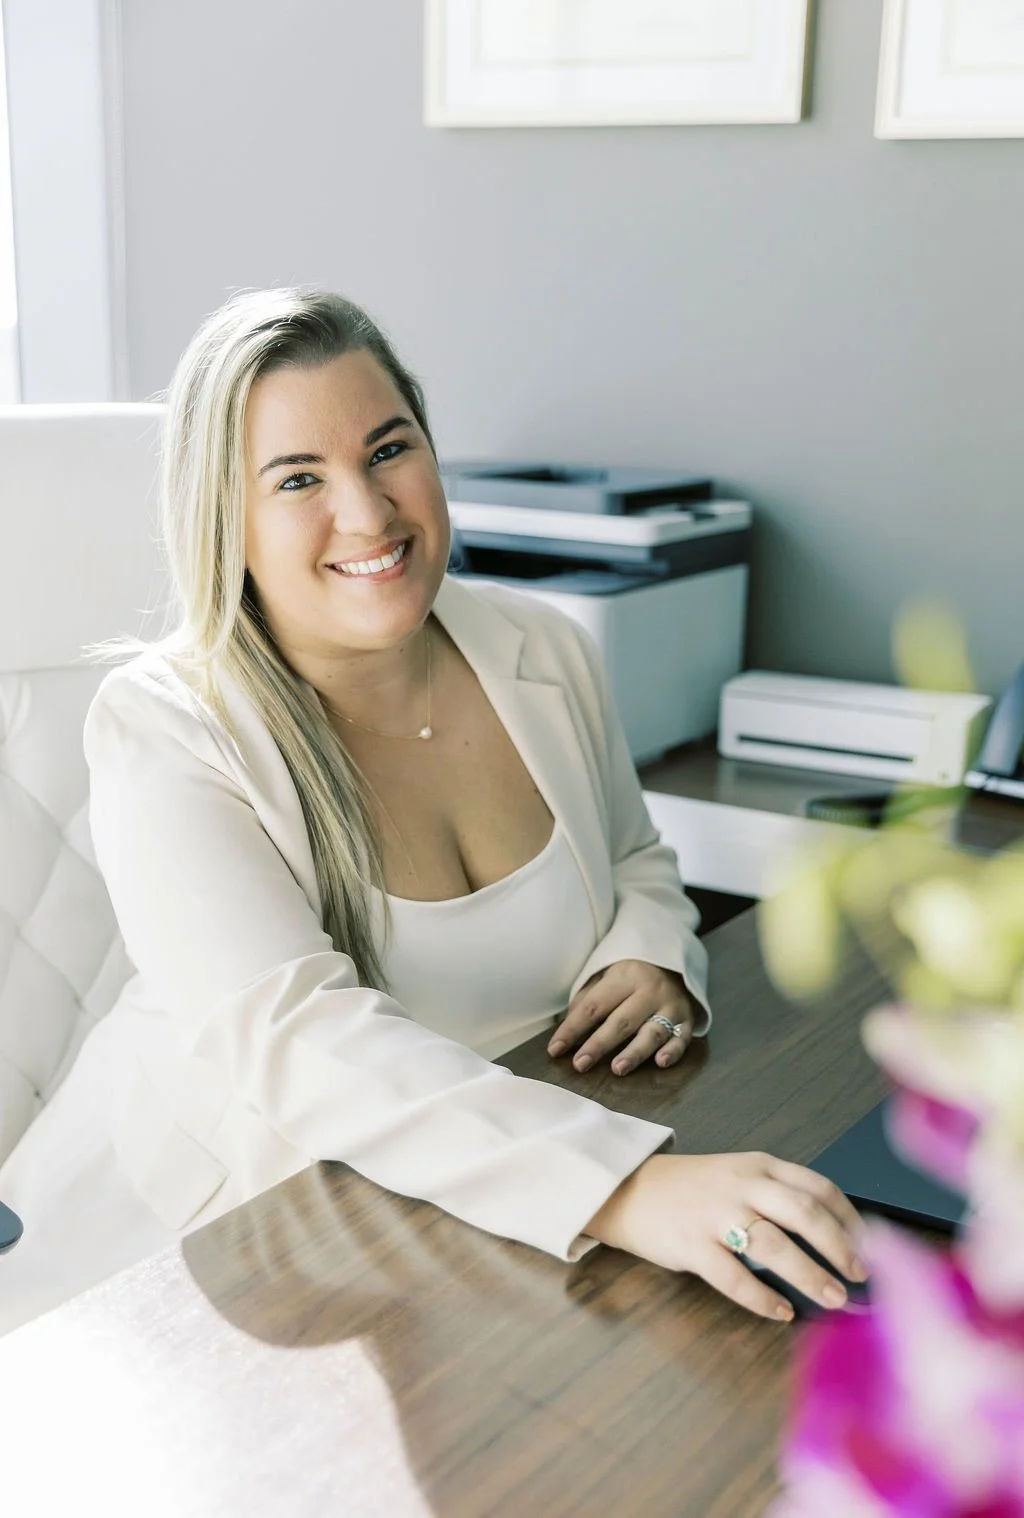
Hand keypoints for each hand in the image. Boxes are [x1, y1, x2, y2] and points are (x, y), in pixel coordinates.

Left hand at [548, 960, 695, 1075]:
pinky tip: (661, 1062)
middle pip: (621, 1020)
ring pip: (652, 1031)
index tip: (555, 1049)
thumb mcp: (608, 978)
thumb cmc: (632, 976)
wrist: (675, 963)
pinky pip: (681, 1037)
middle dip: (599, 1044)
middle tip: (580, 1064)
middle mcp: (649, 990)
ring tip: (617, 1068)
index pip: (594, 1006)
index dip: (573, 1028)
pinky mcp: (687, 1020)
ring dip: (635, 1051)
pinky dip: (673, 1051)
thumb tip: (567, 1031)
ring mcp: (671, 1006)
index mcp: (624, 976)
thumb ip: (589, 1000)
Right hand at [584, 1151, 866, 1321]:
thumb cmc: (692, 1189)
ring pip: (774, 1244)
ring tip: (834, 1298)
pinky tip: (781, 1311)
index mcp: (759, 1166)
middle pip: (803, 1212)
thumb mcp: (738, 1176)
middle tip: (861, 1276)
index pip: (817, 1187)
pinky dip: (761, 1297)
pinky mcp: (691, 1245)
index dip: (850, 1218)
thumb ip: (777, 1196)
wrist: (628, 1190)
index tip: (872, 1246)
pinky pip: (733, 1276)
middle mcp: (742, 1186)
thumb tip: (833, 1237)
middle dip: (839, 1246)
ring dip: (810, 1274)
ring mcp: (716, 1214)